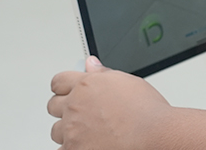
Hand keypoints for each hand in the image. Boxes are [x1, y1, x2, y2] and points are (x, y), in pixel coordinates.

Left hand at [48, 56, 170, 149]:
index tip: (67, 91)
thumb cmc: (146, 110)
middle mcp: (75, 105)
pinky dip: (71, 148)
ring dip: (67, 131)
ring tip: (87, 133)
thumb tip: (90, 64)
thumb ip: (103, 73)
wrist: (152, 134)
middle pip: (53, 105)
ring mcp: (72, 130)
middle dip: (64, 108)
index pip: (59, 81)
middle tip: (80, 113)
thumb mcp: (126, 82)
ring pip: (56, 131)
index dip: (63, 86)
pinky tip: (85, 145)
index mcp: (86, 84)